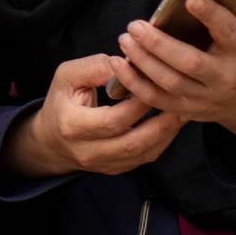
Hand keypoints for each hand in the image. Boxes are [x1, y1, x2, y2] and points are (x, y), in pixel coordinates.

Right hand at [3, 54, 186, 177]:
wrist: (51, 140)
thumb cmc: (62, 102)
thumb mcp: (67, 76)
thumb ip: (95, 67)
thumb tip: (126, 65)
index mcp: (72, 126)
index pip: (113, 119)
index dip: (138, 104)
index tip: (155, 84)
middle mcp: (87, 151)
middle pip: (133, 143)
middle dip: (161, 122)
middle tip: (181, 101)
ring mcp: (103, 164)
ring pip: (143, 154)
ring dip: (167, 133)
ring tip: (184, 112)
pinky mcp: (116, 169)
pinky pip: (145, 158)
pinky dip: (163, 141)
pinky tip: (172, 124)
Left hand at [109, 0, 235, 144]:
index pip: (227, 32)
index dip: (210, 15)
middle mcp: (225, 77)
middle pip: (189, 62)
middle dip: (158, 43)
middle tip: (135, 25)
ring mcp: (205, 97)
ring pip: (169, 82)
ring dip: (142, 61)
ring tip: (125, 39)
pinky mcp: (187, 109)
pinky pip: (156, 99)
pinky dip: (134, 83)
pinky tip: (119, 64)